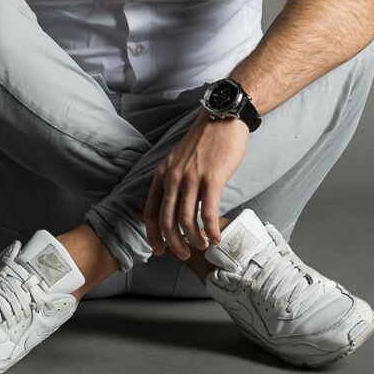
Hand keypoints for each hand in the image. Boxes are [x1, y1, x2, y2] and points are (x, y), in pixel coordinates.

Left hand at [143, 109, 250, 259]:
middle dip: (174, 244)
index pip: (150, 211)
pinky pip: (208, 213)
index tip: (159, 250)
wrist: (223, 118)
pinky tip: (217, 237)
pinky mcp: (212, 178)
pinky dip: (211, 230)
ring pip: (186, 220)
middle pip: (166, 221)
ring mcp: (192, 178)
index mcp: (163, 174)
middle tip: (183, 255)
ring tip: (203, 245)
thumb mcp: (179, 160)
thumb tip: (178, 207)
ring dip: (194, 239)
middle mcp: (173, 177)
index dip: (153, 235)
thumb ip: (175, 180)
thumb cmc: (205, 140)